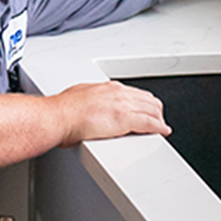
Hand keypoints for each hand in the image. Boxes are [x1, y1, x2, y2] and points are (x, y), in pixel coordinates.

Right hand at [52, 80, 171, 146]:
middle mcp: (118, 93)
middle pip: (147, 99)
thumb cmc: (62, 111)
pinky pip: (150, 123)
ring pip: (152, 109)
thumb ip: (89, 101)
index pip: (133, 93)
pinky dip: (159, 127)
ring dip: (159, 118)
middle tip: (157, 119)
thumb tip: (88, 106)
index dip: (142, 102)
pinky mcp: (125, 119)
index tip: (145, 108)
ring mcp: (123, 105)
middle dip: (155, 109)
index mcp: (107, 88)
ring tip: (161, 126)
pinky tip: (162, 131)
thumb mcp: (80, 97)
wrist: (58, 116)